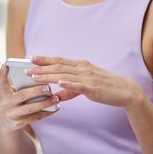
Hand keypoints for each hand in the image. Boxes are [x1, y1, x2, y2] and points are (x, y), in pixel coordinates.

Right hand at [0, 64, 58, 131]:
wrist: (6, 122)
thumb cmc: (12, 102)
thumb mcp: (10, 93)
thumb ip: (17, 85)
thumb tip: (36, 74)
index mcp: (4, 94)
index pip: (2, 82)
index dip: (2, 74)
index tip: (5, 65)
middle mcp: (6, 103)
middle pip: (22, 95)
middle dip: (36, 91)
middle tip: (48, 88)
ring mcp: (12, 114)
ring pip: (31, 108)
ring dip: (44, 103)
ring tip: (55, 98)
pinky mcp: (19, 123)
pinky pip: (35, 117)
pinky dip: (46, 112)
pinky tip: (55, 108)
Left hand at [28, 56, 144, 108]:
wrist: (126, 91)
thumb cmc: (105, 87)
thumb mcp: (85, 86)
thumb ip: (70, 90)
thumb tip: (56, 95)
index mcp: (80, 65)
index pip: (59, 60)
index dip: (45, 59)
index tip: (31, 58)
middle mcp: (82, 69)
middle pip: (58, 66)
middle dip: (41, 68)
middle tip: (26, 69)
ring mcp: (87, 78)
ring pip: (63, 75)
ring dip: (48, 76)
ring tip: (35, 77)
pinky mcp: (92, 88)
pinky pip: (78, 85)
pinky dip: (67, 83)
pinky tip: (58, 83)